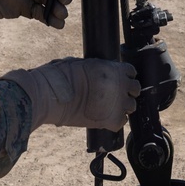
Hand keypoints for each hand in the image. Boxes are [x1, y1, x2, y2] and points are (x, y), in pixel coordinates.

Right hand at [7, 58, 140, 130]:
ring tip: (108, 108)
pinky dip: (115, 122)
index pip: (130, 71)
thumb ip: (93, 68)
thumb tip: (94, 72)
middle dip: (126, 91)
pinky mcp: (110, 120)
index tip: (117, 81)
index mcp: (111, 68)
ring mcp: (117, 103)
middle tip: (113, 96)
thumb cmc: (57, 77)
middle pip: (135, 88)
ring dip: (122, 107)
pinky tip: (105, 119)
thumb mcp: (77, 63)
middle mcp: (118, 84)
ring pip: (131, 106)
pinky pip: (121, 122)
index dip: (124, 76)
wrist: (48, 96)